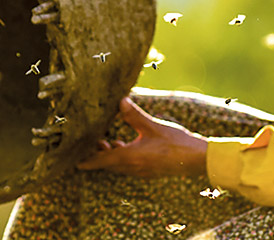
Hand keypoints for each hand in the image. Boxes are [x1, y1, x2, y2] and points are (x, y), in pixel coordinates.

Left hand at [76, 97, 207, 177]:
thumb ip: (134, 115)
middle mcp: (134, 167)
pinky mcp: (151, 170)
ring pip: (120, 164)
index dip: (89, 160)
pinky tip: (127, 145)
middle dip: (99, 154)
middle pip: (110, 163)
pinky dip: (124, 156)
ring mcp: (143, 171)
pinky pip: (131, 165)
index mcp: (130, 157)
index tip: (76, 162)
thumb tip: (119, 101)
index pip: (103, 160)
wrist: (197, 159)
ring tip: (107, 141)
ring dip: (112, 154)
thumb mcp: (152, 126)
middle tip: (92, 142)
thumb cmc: (175, 143)